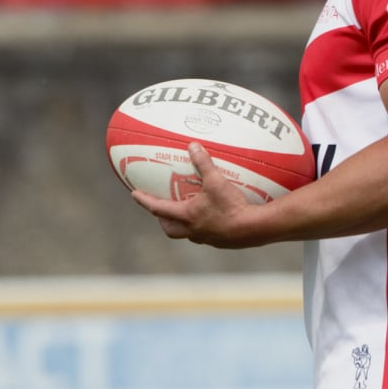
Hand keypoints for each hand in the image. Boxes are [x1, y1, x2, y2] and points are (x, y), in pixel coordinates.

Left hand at [131, 143, 255, 247]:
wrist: (253, 228)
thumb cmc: (231, 206)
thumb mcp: (216, 181)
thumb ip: (204, 163)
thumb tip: (193, 146)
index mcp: (186, 215)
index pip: (158, 208)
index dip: (145, 201)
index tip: (134, 195)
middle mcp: (192, 230)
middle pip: (170, 229)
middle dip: (163, 219)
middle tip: (162, 210)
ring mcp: (206, 238)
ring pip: (187, 234)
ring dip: (182, 225)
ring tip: (187, 214)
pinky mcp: (220, 242)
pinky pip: (205, 235)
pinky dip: (203, 227)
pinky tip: (213, 218)